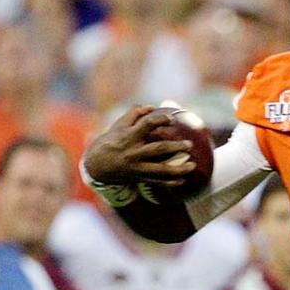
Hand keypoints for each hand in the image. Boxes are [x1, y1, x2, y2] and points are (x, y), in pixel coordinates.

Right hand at [82, 105, 196, 186]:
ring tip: (193, 166)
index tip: (172, 119)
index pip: (146, 125)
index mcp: (128, 136)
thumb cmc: (110, 141)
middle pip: (158, 149)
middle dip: (175, 147)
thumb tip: (153, 106)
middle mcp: (133, 152)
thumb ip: (134, 114)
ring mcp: (137, 167)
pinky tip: (183, 180)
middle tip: (189, 144)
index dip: (160, 120)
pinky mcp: (139, 178)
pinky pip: (158, 182)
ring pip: (161, 170)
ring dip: (178, 169)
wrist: (96, 166)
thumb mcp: (117, 125)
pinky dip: (171, 182)